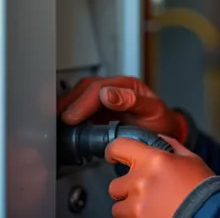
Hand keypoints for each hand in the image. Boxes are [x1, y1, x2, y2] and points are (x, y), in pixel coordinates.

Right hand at [58, 76, 188, 143]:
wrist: (165, 133)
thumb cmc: (161, 122)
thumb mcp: (153, 110)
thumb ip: (133, 101)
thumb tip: (108, 94)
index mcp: (127, 85)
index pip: (98, 88)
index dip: (82, 103)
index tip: (72, 118)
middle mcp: (114, 89)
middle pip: (84, 89)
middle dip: (68, 103)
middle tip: (57, 120)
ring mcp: (106, 100)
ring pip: (80, 97)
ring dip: (66, 108)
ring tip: (54, 122)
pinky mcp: (100, 112)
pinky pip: (81, 110)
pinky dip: (70, 116)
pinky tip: (63, 126)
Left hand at [105, 135, 214, 217]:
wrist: (211, 215)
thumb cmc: (204, 189)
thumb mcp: (191, 159)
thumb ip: (170, 146)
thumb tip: (157, 139)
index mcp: (154, 160)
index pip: (119, 147)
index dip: (113, 151)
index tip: (113, 155)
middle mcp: (141, 181)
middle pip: (115, 184)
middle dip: (127, 187)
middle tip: (145, 190)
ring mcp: (138, 204)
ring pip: (118, 205)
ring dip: (129, 205)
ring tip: (150, 206)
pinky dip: (135, 217)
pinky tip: (153, 213)